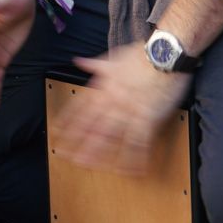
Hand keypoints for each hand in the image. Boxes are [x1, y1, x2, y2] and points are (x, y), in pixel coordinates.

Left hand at [60, 45, 191, 175]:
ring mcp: (130, 111)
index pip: (81, 108)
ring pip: (112, 137)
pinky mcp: (149, 118)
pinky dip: (135, 158)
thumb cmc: (141, 54)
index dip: (68, 122)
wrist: (166, 52)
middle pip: (92, 126)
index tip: (57, 132)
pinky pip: (140, 142)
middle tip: (68, 157)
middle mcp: (113, 101)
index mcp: (104, 87)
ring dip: (100, 154)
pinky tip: (131, 170)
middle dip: (79, 143)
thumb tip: (79, 61)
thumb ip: (95, 64)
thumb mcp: (114, 57)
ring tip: (91, 167)